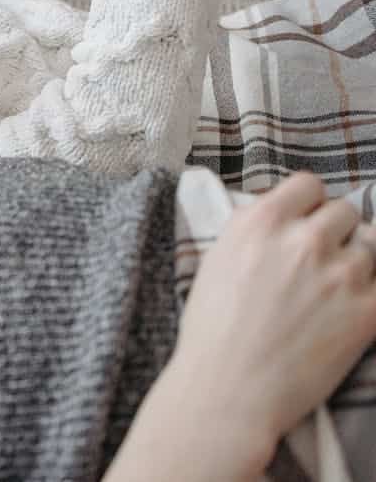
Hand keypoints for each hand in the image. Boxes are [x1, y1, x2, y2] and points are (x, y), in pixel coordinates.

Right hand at [170, 172, 375, 446]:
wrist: (229, 389)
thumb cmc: (212, 330)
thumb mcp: (216, 260)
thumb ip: (253, 230)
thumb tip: (280, 216)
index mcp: (260, 222)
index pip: (308, 184)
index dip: (307, 203)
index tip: (303, 221)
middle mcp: (303, 240)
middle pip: (345, 212)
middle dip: (333, 232)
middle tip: (317, 261)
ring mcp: (340, 274)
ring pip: (372, 245)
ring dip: (355, 262)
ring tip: (333, 289)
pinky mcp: (367, 311)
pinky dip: (367, 293)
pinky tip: (346, 311)